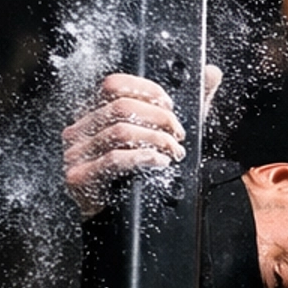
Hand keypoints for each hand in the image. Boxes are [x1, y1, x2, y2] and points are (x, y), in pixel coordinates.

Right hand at [62, 72, 185, 218]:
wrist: (121, 216)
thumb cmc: (140, 170)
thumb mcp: (168, 130)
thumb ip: (191, 102)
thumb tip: (211, 72)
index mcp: (94, 112)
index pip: (113, 85)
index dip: (146, 90)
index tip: (169, 105)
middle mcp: (80, 129)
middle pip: (121, 107)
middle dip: (160, 119)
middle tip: (178, 134)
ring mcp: (76, 153)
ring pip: (121, 132)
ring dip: (157, 140)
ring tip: (173, 151)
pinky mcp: (80, 177)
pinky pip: (114, 159)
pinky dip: (143, 157)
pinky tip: (160, 162)